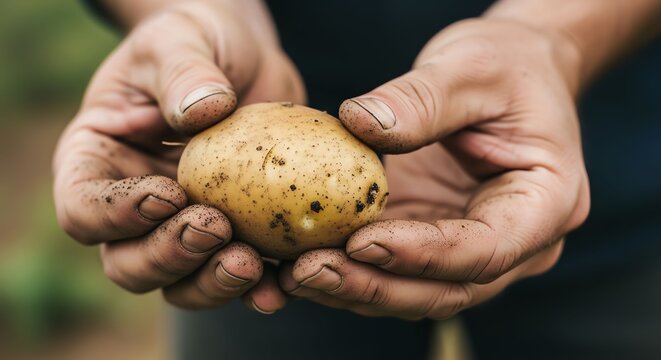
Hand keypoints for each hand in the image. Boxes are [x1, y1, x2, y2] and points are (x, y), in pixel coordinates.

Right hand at [54, 1, 303, 311]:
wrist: (243, 58)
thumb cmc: (196, 41)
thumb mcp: (182, 41)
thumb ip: (184, 73)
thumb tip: (203, 111)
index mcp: (99, 161)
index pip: (84, 208)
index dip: (119, 214)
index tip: (170, 194)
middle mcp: (133, 206)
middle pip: (129, 262)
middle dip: (170, 255)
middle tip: (216, 229)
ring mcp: (182, 227)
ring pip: (180, 283)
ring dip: (212, 282)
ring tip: (251, 264)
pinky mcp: (233, 235)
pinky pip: (238, 274)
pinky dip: (260, 286)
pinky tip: (285, 283)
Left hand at [280, 19, 589, 318]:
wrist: (515, 73)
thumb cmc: (507, 67)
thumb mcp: (470, 68)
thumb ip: (420, 99)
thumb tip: (355, 123)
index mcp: (546, 202)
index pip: (486, 248)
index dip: (423, 255)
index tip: (361, 242)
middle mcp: (516, 241)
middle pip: (447, 288)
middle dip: (375, 285)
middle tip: (309, 271)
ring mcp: (474, 246)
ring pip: (416, 292)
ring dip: (354, 288)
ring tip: (294, 274)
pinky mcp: (436, 239)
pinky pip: (396, 269)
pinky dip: (352, 272)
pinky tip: (303, 262)